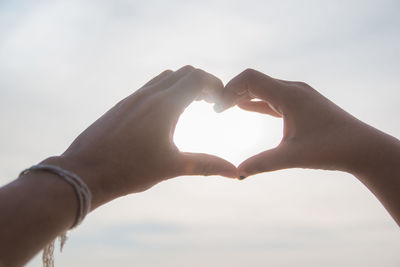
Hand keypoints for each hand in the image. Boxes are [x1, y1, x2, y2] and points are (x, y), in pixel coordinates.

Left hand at [45, 66, 236, 208]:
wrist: (84, 172)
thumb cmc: (129, 171)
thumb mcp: (172, 167)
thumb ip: (206, 165)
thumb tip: (235, 172)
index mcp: (165, 105)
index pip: (197, 78)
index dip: (215, 85)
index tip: (221, 103)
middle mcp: (149, 94)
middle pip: (184, 73)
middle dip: (201, 83)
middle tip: (208, 104)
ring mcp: (132, 98)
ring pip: (164, 78)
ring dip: (182, 86)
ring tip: (189, 107)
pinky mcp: (121, 105)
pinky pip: (149, 88)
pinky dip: (165, 92)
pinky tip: (164, 116)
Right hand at [215, 69, 373, 177]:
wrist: (362, 148)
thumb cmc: (331, 149)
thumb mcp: (293, 157)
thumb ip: (263, 163)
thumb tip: (237, 172)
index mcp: (289, 94)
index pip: (250, 79)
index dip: (229, 89)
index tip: (216, 107)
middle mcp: (293, 89)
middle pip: (254, 81)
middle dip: (232, 92)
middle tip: (215, 109)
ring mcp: (298, 95)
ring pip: (264, 88)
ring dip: (244, 96)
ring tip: (224, 108)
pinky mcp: (302, 104)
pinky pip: (273, 98)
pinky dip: (257, 102)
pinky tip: (245, 107)